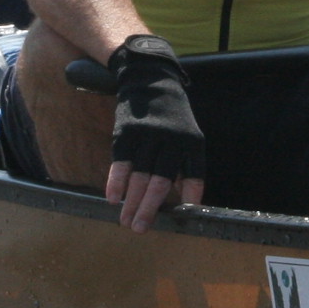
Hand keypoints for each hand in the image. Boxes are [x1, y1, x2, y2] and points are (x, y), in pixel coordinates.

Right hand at [104, 35, 204, 230]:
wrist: (150, 78)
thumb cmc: (171, 116)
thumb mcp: (188, 135)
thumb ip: (185, 166)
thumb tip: (184, 201)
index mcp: (192, 144)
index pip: (195, 175)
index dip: (190, 197)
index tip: (183, 217)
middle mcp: (172, 141)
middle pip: (161, 182)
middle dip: (149, 209)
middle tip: (141, 229)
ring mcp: (148, 136)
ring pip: (139, 176)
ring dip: (131, 202)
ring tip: (126, 221)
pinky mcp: (127, 132)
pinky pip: (121, 162)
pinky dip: (116, 182)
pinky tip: (113, 199)